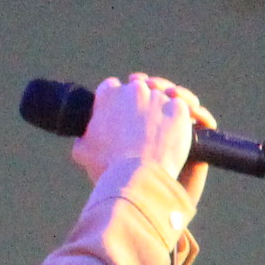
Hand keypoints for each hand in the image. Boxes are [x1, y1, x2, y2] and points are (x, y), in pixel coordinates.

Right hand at [72, 73, 206, 191]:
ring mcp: (158, 98)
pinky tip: (177, 132)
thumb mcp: (82, 152)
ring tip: (161, 130)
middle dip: (139, 103)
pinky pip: (181, 109)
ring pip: (161, 98)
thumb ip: (83, 138)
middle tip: (142, 123)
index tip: (120, 114)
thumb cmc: (108, 166)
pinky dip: (179, 119)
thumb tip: (83, 138)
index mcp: (108, 94)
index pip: (112, 88)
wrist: (138, 176)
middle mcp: (133, 90)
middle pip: (138, 89)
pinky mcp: (178, 109)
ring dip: (160, 110)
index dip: (116, 101)